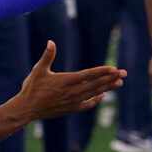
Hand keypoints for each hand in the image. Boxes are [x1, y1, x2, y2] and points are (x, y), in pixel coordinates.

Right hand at [10, 41, 125, 120]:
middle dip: (111, 78)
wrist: (27, 109)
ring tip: (120, 83)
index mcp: (66, 80)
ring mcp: (72, 102)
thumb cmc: (32, 88)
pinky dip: (96, 99)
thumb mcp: (39, 70)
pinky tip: (103, 95)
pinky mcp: (70, 109)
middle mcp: (72, 92)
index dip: (102, 71)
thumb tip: (51, 41)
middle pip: (96, 84)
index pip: (89, 75)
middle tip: (124, 73)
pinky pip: (87, 104)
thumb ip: (47, 55)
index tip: (114, 68)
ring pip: (94, 93)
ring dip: (108, 87)